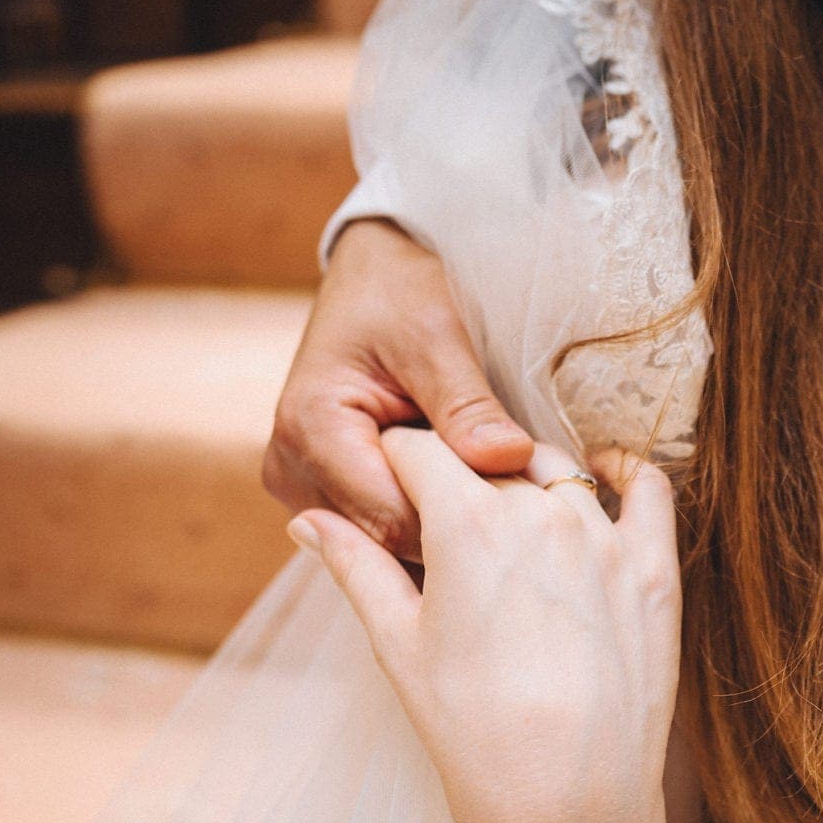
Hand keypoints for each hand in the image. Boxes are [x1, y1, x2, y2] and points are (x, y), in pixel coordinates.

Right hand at [267, 220, 535, 559]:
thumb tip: (509, 457)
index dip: (465, 521)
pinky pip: (391, 527)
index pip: (394, 517)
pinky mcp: (330, 495)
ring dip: (453, 526)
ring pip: (394, 542)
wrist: (375, 280)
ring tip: (504, 491)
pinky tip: (479, 493)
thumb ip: (468, 404)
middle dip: (461, 528)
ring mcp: (306, 489)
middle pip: (391, 538)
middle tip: (530, 501)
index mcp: (311, 429)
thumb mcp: (440, 337)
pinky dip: (439, 517)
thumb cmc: (403, 294)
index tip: (530, 505)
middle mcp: (293, 471)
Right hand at [288, 430, 679, 822]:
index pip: (418, 449)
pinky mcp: (655, 571)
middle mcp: (541, 512)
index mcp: (467, 521)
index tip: (396, 489)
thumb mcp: (397, 643)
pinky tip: (604, 478)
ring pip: (559, 473)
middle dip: (461, 482)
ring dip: (529, 482)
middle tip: (449, 529)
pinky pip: (648, 491)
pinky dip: (623, 473)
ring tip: (512, 526)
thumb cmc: (471, 731)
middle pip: (488, 462)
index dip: (398, 465)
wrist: (565, 800)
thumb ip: (356, 566)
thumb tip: (308, 520)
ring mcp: (606, 539)